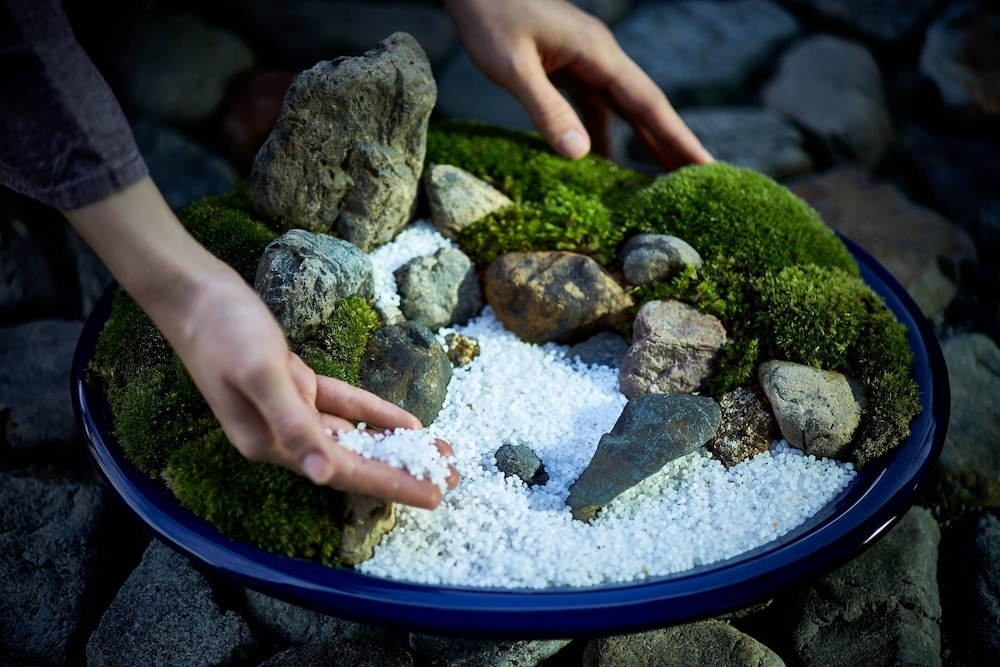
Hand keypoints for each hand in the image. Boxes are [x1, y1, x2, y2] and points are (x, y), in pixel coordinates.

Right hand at [65, 177, 458, 508]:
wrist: (193, 292)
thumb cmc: (223, 330)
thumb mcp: (261, 373)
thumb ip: (292, 423)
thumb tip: (321, 472)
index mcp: (272, 443)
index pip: (343, 472)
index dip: (391, 484)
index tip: (432, 496)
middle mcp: (281, 435)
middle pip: (353, 461)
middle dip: (402, 470)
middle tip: (449, 479)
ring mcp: (288, 409)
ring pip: (352, 436)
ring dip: (394, 445)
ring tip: (438, 453)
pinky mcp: (292, 384)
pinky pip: (342, 405)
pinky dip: (371, 413)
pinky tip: (404, 421)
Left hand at [443, 0, 712, 169]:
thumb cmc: (489, 15)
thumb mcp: (513, 66)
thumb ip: (546, 108)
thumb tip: (580, 154)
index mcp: (597, 54)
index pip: (648, 103)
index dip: (677, 137)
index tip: (705, 166)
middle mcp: (599, 57)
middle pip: (644, 107)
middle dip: (671, 144)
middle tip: (699, 182)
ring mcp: (583, 60)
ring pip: (621, 107)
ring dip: (640, 140)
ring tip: (660, 180)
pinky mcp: (564, 65)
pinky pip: (593, 104)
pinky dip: (602, 132)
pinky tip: (601, 161)